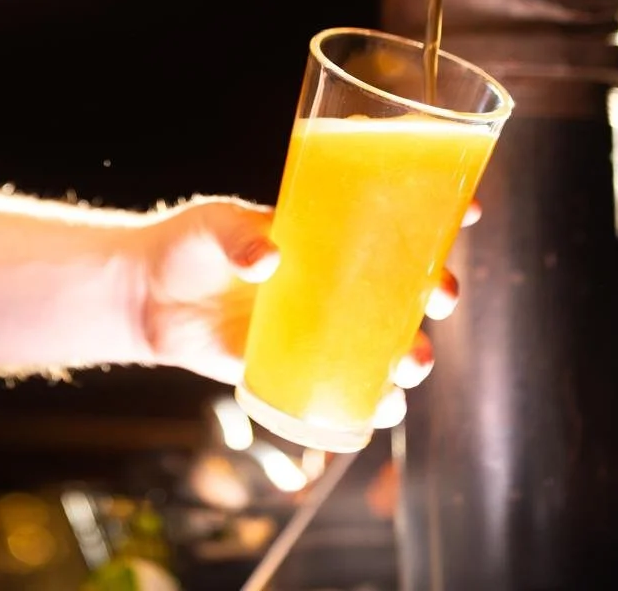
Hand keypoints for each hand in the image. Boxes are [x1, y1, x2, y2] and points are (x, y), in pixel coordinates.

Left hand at [134, 194, 465, 426]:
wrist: (144, 299)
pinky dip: (372, 401)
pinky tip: (381, 408)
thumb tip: (268, 258)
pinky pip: (348, 385)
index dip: (442, 211)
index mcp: (327, 230)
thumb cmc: (186, 244)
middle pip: (409, 283)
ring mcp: (320, 323)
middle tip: (442, 297)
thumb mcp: (211, 226)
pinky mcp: (298, 364)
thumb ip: (237, 236)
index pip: (396, 214)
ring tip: (410, 364)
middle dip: (440, 291)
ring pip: (389, 340)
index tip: (473, 208)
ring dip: (414, 354)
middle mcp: (336, 277)